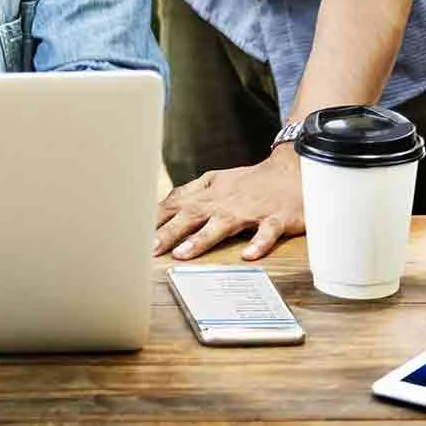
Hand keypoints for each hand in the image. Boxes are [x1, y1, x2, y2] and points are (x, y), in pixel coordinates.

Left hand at [155, 143, 305, 260]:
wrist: (293, 170)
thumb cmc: (251, 181)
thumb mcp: (216, 181)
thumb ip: (190, 193)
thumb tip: (162, 204)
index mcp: (209, 195)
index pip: (175, 206)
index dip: (154, 220)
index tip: (132, 233)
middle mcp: (225, 202)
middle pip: (192, 216)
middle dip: (169, 232)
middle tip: (149, 249)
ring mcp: (251, 210)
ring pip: (223, 224)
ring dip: (202, 238)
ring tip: (183, 253)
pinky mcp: (277, 218)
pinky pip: (267, 232)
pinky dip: (259, 243)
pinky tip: (248, 255)